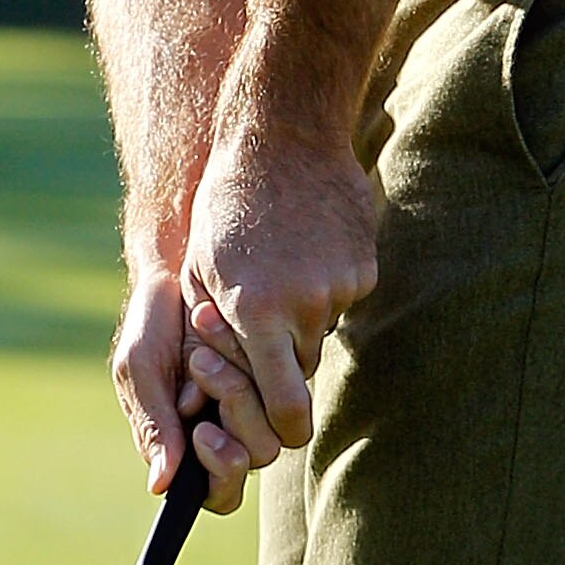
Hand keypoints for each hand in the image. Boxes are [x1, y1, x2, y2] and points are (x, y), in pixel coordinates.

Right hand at [109, 265, 252, 512]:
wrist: (176, 274)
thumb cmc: (150, 328)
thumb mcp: (139, 372)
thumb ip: (153, 427)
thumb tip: (160, 486)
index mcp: (188, 447)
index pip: (219, 493)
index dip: (220, 472)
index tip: (205, 433)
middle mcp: (227, 431)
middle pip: (255, 458)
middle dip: (231, 411)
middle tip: (201, 366)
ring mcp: (254, 404)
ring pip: (273, 424)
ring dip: (236, 384)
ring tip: (203, 349)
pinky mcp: (276, 374)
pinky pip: (285, 384)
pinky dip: (249, 360)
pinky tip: (220, 332)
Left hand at [180, 116, 379, 481]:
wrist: (283, 136)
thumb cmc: (224, 208)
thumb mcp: (198, 274)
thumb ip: (209, 340)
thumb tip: (205, 402)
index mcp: (258, 314)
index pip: (287, 412)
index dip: (280, 427)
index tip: (272, 421)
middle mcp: (307, 308)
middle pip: (301, 374)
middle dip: (278, 365)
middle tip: (256, 327)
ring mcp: (343, 287)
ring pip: (321, 335)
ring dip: (298, 320)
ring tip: (276, 268)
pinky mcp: (366, 268)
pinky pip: (342, 301)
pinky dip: (323, 287)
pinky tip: (303, 247)